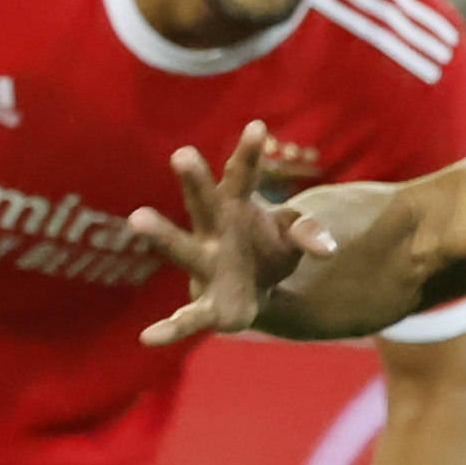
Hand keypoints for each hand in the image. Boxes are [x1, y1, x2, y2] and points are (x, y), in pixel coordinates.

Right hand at [128, 122, 323, 346]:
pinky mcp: (205, 304)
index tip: (258, 126)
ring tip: (138, 217)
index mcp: (236, 205)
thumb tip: (328, 248)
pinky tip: (148, 337)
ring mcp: (204, 263)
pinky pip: (185, 318)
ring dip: (162, 234)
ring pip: (182, 248)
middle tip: (183, 153)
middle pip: (203, 201)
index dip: (250, 152)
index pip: (244, 175)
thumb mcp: (290, 235)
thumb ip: (307, 232)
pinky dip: (168, 328)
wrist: (251, 290)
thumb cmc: (266, 248)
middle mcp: (213, 229)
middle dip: (195, 180)